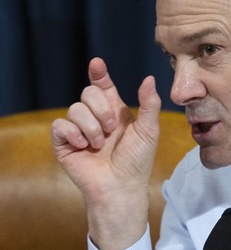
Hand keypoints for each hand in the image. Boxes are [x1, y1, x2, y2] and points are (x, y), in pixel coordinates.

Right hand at [51, 57, 160, 249]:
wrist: (121, 186)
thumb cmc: (137, 161)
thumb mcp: (149, 130)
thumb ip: (149, 103)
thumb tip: (149, 78)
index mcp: (115, 111)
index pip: (103, 86)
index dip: (99, 74)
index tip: (97, 63)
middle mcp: (96, 118)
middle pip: (88, 92)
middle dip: (102, 108)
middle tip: (113, 128)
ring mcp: (79, 130)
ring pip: (75, 108)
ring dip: (92, 125)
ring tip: (101, 143)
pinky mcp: (64, 143)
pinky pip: (60, 125)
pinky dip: (74, 133)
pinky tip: (84, 146)